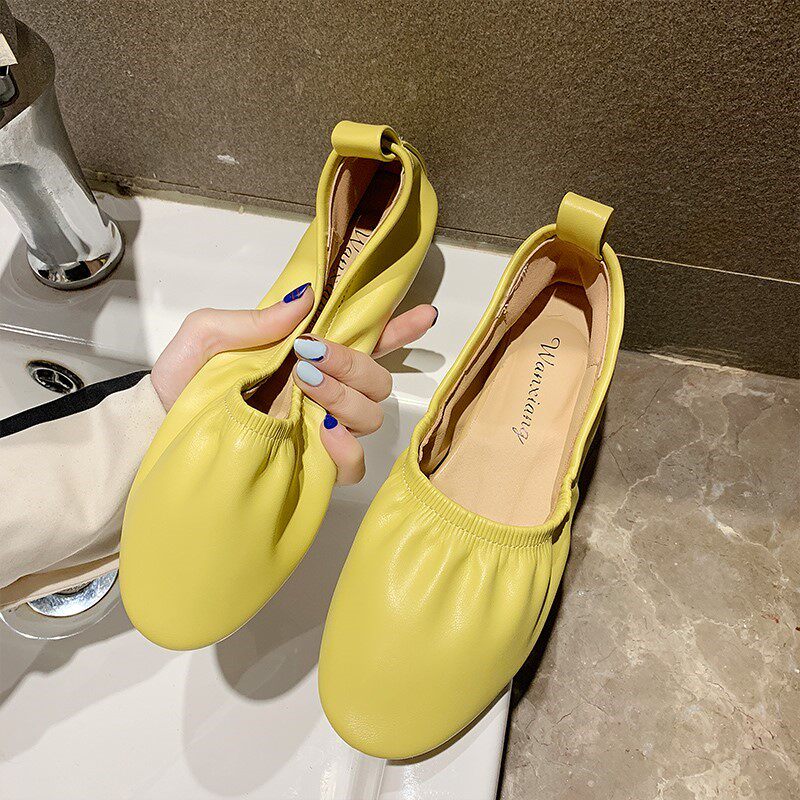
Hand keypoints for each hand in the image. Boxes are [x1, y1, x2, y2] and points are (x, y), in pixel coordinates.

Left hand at [150, 285, 436, 484]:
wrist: (157, 429)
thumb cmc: (182, 379)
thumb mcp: (209, 335)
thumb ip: (256, 320)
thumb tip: (306, 301)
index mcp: (306, 357)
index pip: (365, 340)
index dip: (398, 327)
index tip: (423, 313)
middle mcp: (323, 393)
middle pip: (377, 380)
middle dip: (353, 364)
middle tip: (309, 359)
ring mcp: (319, 430)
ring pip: (371, 415)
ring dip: (345, 397)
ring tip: (305, 390)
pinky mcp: (310, 467)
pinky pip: (352, 463)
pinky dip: (346, 447)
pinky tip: (324, 433)